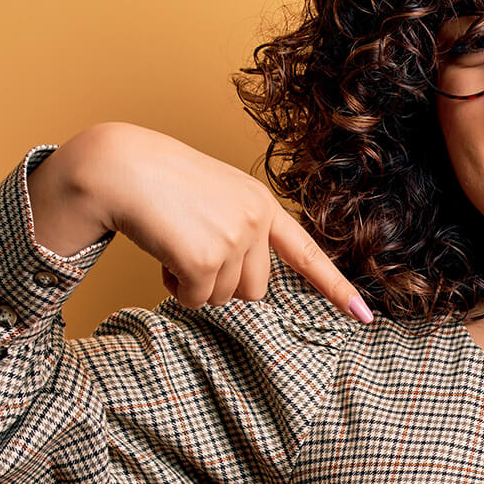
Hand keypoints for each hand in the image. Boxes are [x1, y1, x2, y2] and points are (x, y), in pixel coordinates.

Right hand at [30, 122, 376, 321]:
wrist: (119, 167)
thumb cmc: (157, 183)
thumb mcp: (212, 200)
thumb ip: (238, 233)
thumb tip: (246, 287)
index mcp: (260, 202)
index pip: (304, 252)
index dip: (334, 287)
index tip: (364, 316)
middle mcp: (256, 218)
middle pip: (255, 290)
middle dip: (222, 282)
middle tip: (189, 249)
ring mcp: (234, 238)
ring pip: (225, 298)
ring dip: (195, 284)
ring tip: (173, 244)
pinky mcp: (207, 257)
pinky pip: (196, 300)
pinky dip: (176, 288)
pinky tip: (162, 254)